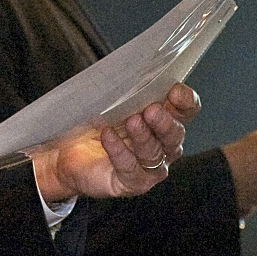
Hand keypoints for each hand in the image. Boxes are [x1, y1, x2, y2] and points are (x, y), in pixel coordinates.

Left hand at [31, 83, 197, 201]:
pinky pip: (130, 169)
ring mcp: (150, 167)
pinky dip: (119, 151)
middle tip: (151, 110)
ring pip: (155, 153)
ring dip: (144, 136)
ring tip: (131, 122)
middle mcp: (164, 145)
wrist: (69, 154)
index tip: (174, 91)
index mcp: (165, 120)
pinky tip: (107, 136)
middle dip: (165, 121)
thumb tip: (129, 72)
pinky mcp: (132, 183)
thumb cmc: (97, 124)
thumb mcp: (112, 103)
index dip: (185, 101)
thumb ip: (127, 92)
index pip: (187, 110)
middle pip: (175, 134)